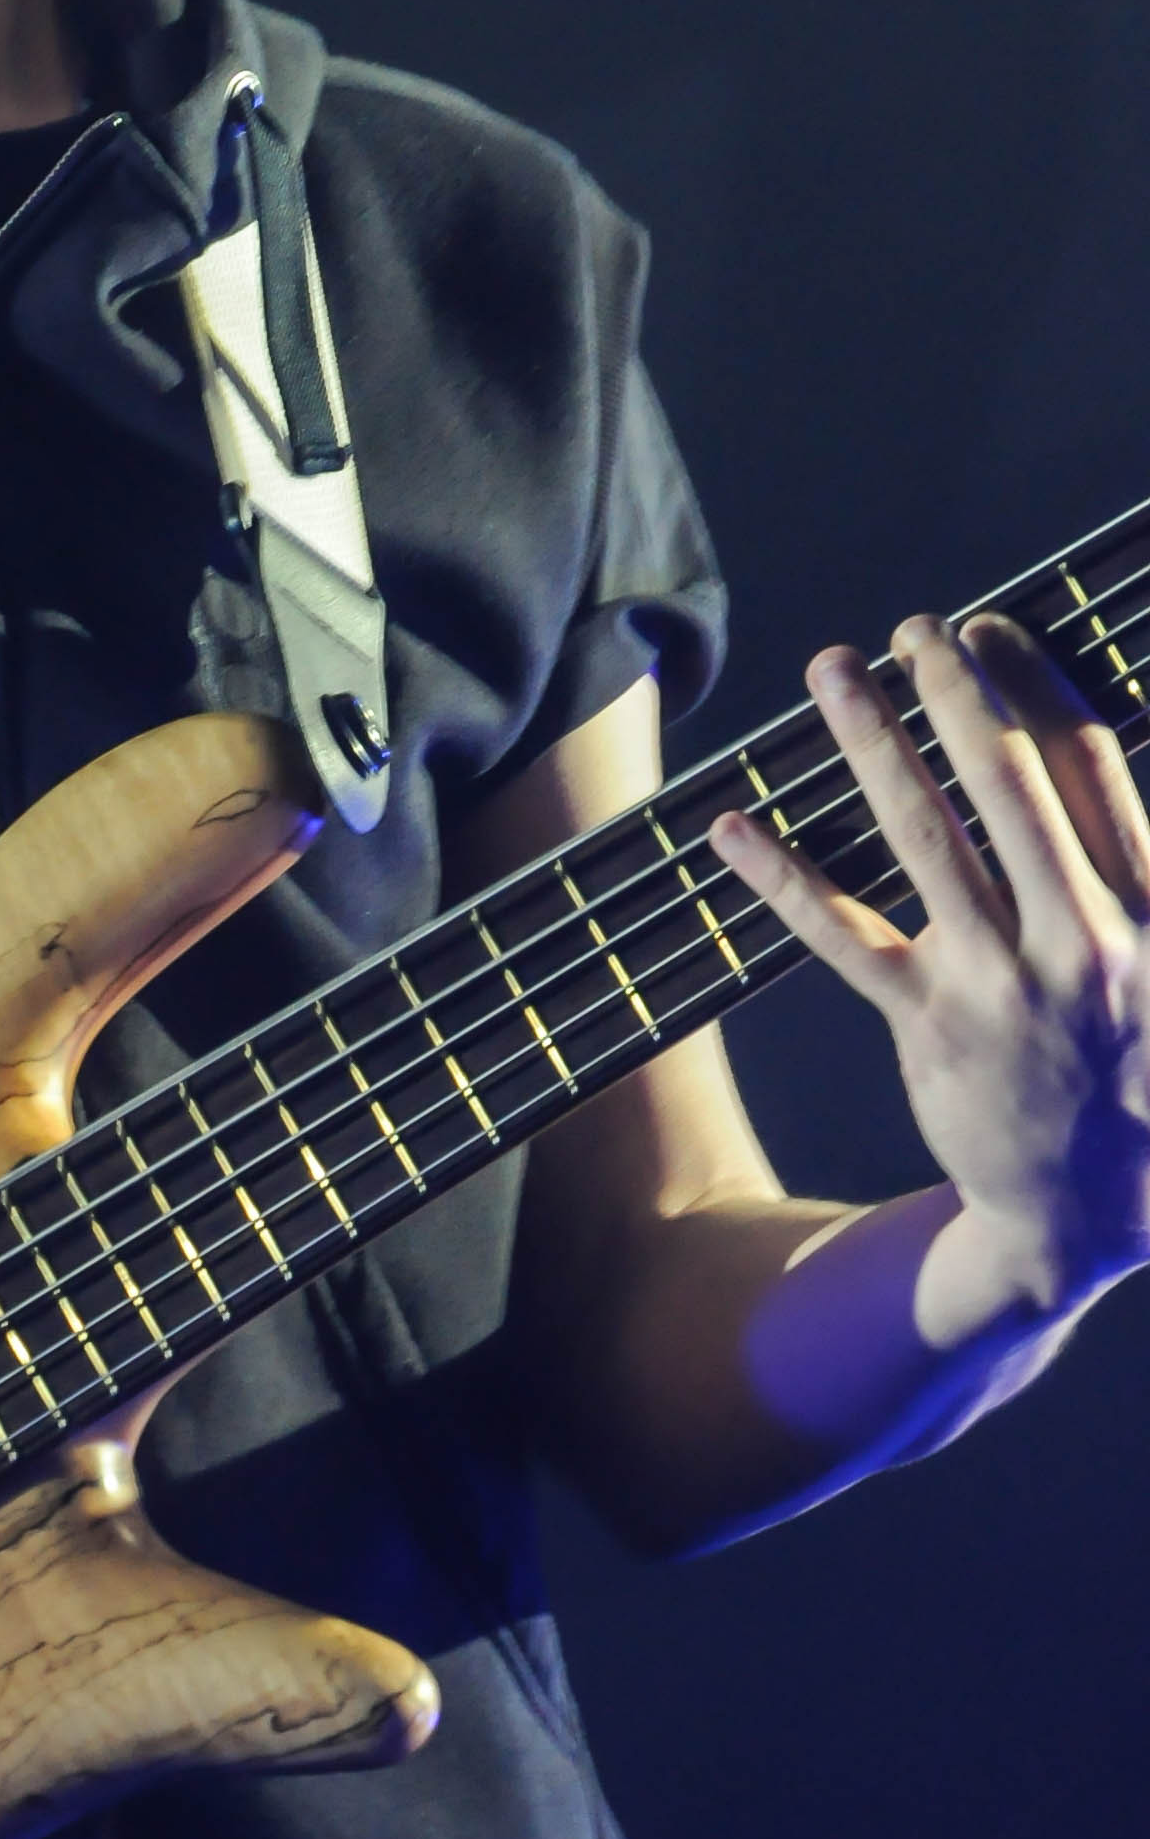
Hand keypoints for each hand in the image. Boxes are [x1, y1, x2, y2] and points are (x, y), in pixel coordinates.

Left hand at [711, 613, 1149, 1338]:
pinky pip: (842, 938)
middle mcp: (1080, 939)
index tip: (992, 628)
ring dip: (871, 745)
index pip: (1088, 768)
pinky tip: (730, 829)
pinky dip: (782, 880)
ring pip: (923, 839)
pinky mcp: (929, 1026)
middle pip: (1008, 785)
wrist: (1096, 1211)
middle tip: (912, 628)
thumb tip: (1090, 764)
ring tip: (829, 670)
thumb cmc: (1142, 1068)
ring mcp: (999, 984)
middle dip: (955, 694)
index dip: (1036, 686)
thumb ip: (1138, 863)